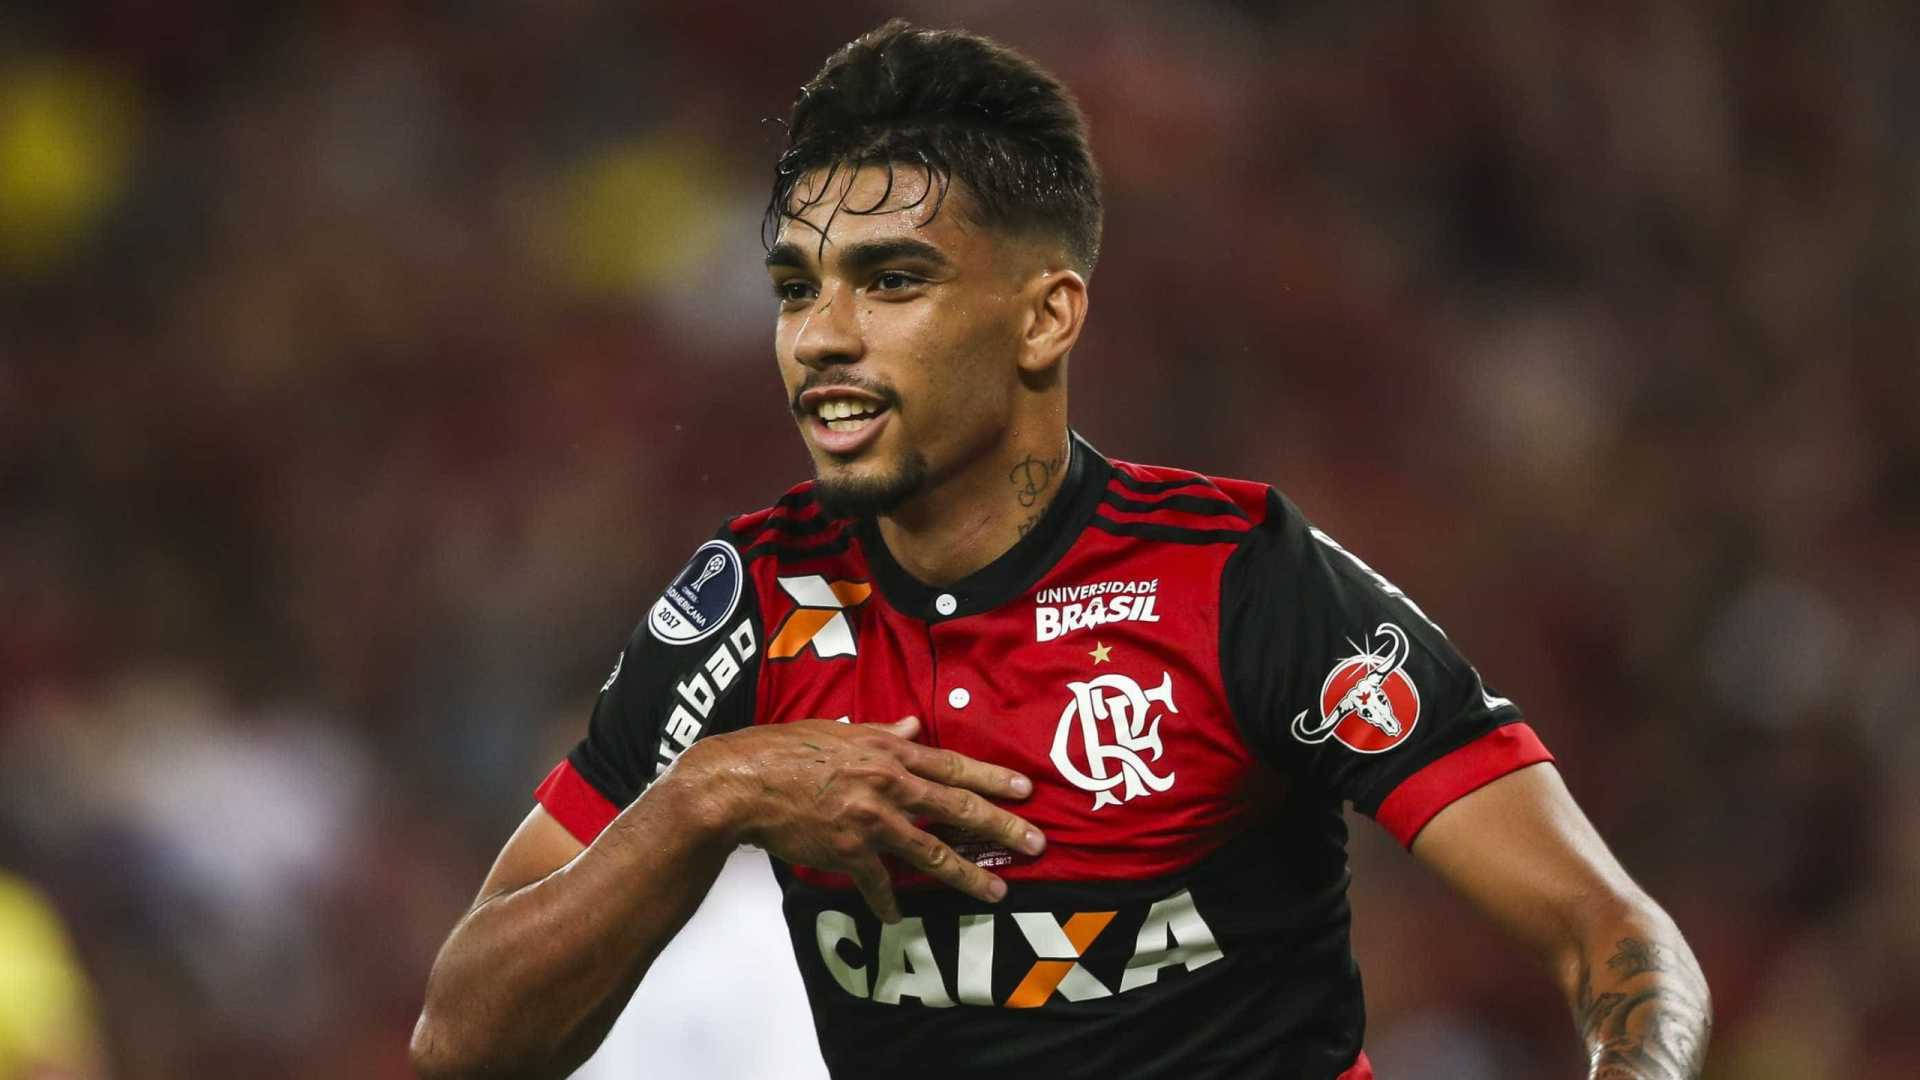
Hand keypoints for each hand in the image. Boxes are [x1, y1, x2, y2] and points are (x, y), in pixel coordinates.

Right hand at [684, 716, 1043, 921]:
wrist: (744, 782)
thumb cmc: (785, 749)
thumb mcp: (839, 730)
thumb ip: (881, 732)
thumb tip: (912, 726)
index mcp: (889, 752)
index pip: (953, 766)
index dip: (992, 779)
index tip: (1025, 790)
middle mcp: (889, 785)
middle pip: (957, 809)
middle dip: (1002, 826)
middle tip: (1036, 843)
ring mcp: (871, 821)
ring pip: (932, 853)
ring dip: (968, 875)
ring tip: (997, 892)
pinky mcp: (849, 852)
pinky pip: (878, 883)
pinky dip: (888, 902)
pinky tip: (898, 917)